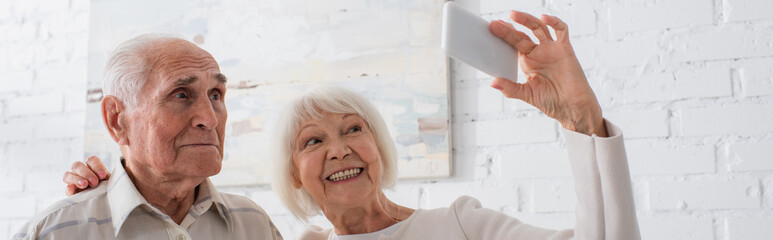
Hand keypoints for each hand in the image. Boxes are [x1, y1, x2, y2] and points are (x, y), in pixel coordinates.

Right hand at [63, 156, 110, 195]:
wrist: (106, 201)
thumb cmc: (109, 189)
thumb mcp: (110, 182)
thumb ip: (107, 179)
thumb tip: (104, 176)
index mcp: (92, 167)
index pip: (91, 160)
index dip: (96, 166)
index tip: (103, 175)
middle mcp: (81, 172)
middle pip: (77, 165)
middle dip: (86, 173)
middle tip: (94, 182)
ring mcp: (73, 181)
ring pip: (68, 174)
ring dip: (76, 179)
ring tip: (84, 185)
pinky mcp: (70, 192)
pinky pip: (66, 188)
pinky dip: (69, 188)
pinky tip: (72, 190)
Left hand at [489, 11, 605, 136]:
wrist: (572, 107)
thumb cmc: (551, 101)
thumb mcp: (527, 94)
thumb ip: (510, 88)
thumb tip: (493, 83)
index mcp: (527, 62)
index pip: (513, 44)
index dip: (504, 36)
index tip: (492, 29)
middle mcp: (539, 53)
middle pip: (523, 34)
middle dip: (509, 28)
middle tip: (496, 24)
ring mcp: (552, 49)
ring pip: (539, 28)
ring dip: (527, 20)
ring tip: (514, 15)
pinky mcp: (565, 49)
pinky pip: (561, 30)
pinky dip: (554, 22)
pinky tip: (544, 18)